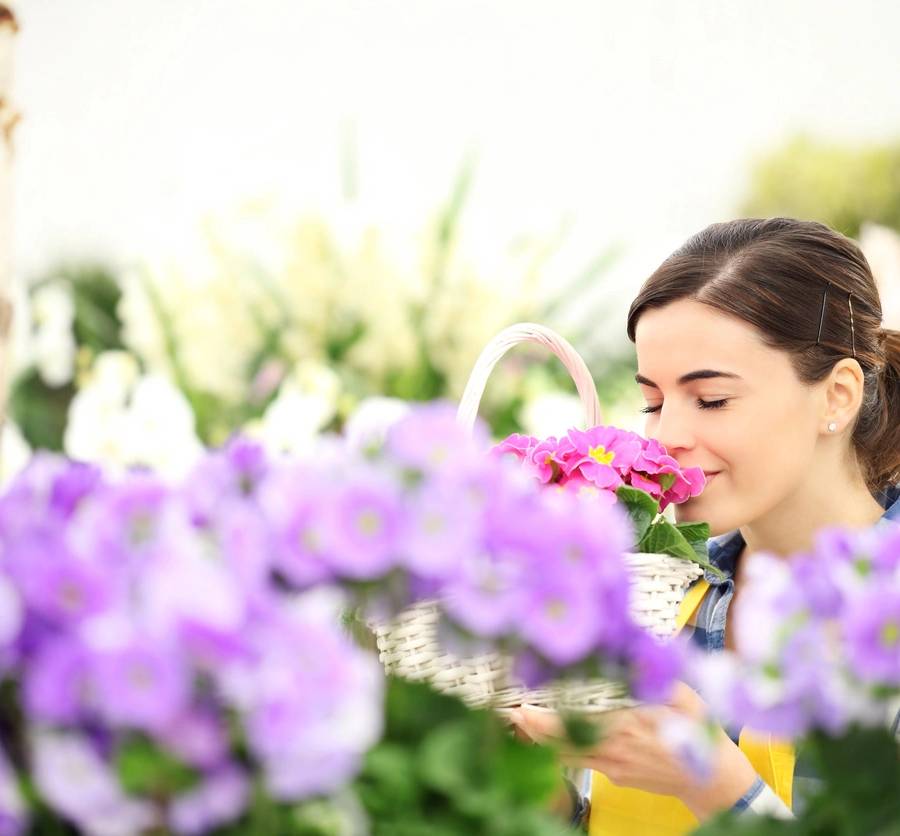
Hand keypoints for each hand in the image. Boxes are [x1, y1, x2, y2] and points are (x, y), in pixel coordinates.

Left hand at [509, 682, 758, 820]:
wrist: (714, 780)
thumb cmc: (700, 734)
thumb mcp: (685, 697)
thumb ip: (657, 677)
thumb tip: (636, 648)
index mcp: (631, 723)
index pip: (582, 718)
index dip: (551, 714)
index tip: (527, 702)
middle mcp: (617, 746)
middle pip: (565, 737)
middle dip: (534, 726)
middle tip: (509, 710)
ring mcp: (613, 764)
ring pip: (566, 752)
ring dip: (539, 738)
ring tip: (515, 719)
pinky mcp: (614, 774)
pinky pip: (577, 761)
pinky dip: (555, 748)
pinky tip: (539, 736)